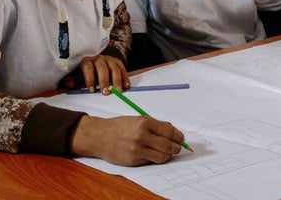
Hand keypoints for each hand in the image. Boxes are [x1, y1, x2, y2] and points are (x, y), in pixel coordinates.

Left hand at [64, 54, 129, 94]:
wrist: (93, 64)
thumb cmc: (84, 74)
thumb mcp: (75, 77)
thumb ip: (71, 81)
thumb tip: (70, 85)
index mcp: (87, 62)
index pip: (88, 68)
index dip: (90, 79)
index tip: (91, 90)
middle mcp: (98, 59)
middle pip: (102, 68)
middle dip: (104, 81)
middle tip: (106, 92)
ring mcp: (109, 60)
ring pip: (114, 68)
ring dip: (117, 80)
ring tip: (118, 91)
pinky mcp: (117, 62)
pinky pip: (122, 69)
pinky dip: (125, 77)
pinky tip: (126, 86)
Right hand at [70, 115, 185, 165]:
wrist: (100, 136)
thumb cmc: (120, 126)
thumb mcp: (139, 119)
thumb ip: (156, 125)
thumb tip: (173, 131)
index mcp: (145, 122)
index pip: (170, 131)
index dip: (178, 136)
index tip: (180, 138)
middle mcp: (142, 136)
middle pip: (168, 145)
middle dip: (177, 147)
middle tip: (177, 147)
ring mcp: (137, 149)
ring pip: (162, 157)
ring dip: (168, 155)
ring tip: (167, 152)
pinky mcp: (133, 160)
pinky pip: (151, 161)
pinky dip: (156, 158)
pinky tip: (154, 154)